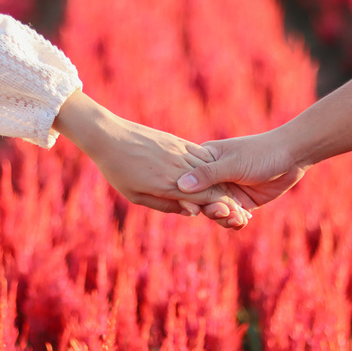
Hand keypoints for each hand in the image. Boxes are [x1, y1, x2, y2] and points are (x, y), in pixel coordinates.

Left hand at [53, 91, 249, 228]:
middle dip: (229, 198)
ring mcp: (179, 151)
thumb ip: (166, 205)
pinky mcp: (177, 141)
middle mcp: (178, 167)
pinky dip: (211, 166)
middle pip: (212, 185)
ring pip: (209, 169)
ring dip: (224, 182)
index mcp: (168, 184)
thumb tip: (191, 211)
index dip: (223, 207)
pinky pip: (201, 154)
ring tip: (236, 194)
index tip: (237, 215)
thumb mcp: (137, 196)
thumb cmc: (118, 171)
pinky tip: (219, 171)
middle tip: (243, 210)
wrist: (108, 135)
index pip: (205, 198)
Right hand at [177, 131, 307, 209]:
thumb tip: (180, 185)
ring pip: (215, 211)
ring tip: (238, 218)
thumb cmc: (261, 152)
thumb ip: (208, 174)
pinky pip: (231, 217)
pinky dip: (235, 221)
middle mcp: (213, 177)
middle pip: (200, 201)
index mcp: (204, 160)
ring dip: (224, 218)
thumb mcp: (233, 163)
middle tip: (224, 211)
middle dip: (210, 209)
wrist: (292, 156)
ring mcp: (227, 191)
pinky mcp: (241, 202)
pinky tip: (244, 220)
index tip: (193, 209)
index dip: (186, 197)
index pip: (186, 182)